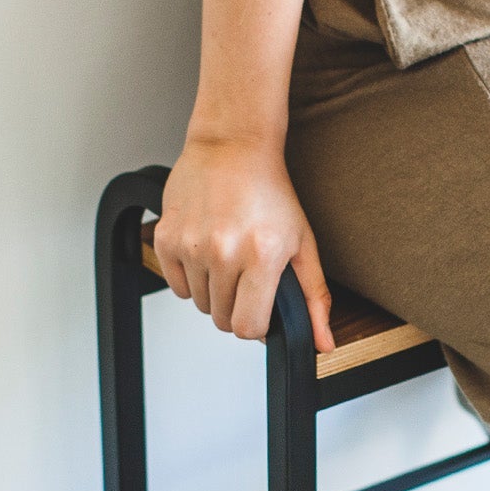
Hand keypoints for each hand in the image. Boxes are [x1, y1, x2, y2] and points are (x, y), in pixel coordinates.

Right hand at [153, 132, 335, 352]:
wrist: (232, 147)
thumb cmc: (270, 192)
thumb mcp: (303, 244)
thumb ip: (314, 299)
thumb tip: (322, 343)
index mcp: (262, 256)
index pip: (248, 328)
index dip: (256, 325)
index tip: (260, 309)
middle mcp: (224, 252)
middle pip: (222, 319)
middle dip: (236, 307)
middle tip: (246, 277)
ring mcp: (191, 245)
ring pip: (199, 305)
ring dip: (214, 292)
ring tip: (228, 257)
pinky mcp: (166, 238)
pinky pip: (176, 285)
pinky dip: (191, 278)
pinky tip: (206, 250)